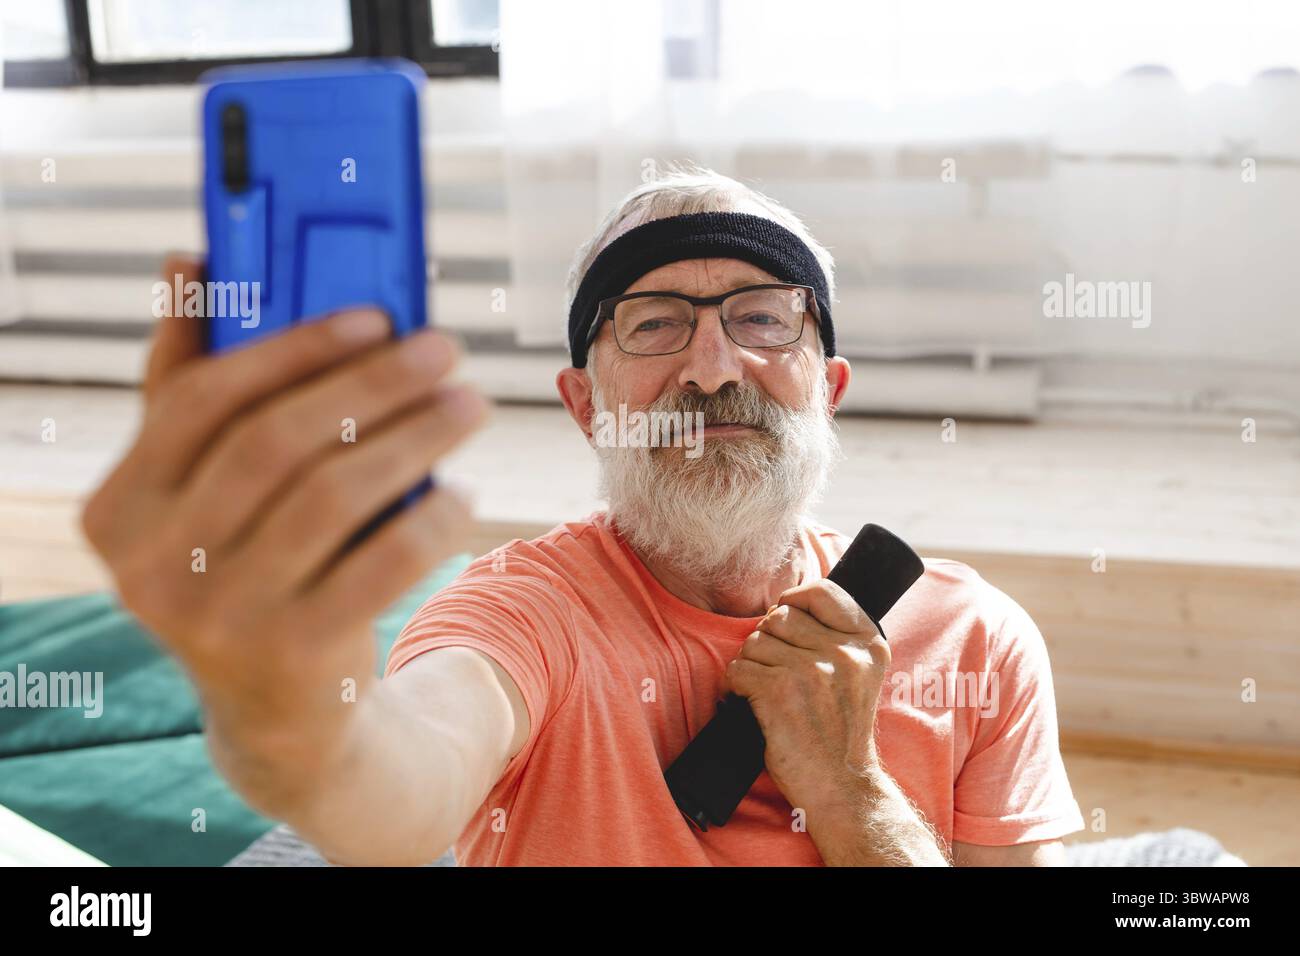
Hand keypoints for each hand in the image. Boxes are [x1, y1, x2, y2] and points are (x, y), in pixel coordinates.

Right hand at [81, 255, 489, 783]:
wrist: (277, 712)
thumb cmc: (245, 565)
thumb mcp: (203, 490)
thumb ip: (190, 382)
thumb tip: (191, 261)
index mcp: (120, 508)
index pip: (199, 402)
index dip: (290, 348)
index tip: (373, 314)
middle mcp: (152, 566)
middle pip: (274, 443)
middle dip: (372, 385)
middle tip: (442, 350)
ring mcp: (218, 618)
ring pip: (333, 498)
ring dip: (415, 438)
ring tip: (468, 405)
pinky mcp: (293, 656)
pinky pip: (380, 564)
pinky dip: (431, 518)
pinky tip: (463, 489)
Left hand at [721, 579, 890, 816]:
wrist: (841, 785)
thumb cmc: (841, 731)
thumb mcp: (861, 674)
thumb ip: (838, 636)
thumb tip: (786, 604)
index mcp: (867, 644)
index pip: (822, 592)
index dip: (794, 600)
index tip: (785, 620)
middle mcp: (843, 653)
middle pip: (779, 617)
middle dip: (767, 640)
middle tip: (772, 669)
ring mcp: (812, 671)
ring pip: (754, 643)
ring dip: (750, 664)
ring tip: (764, 690)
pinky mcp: (779, 692)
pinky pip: (738, 669)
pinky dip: (734, 686)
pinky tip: (748, 701)